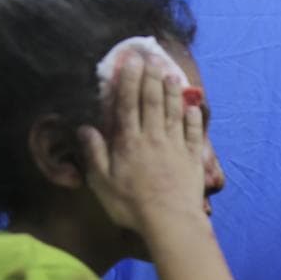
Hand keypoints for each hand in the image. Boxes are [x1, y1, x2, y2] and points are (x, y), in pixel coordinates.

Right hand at [78, 53, 206, 232]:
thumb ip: (95, 153)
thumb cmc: (131, 205)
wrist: (170, 222)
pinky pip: (194, 134)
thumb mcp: (102, 182)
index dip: (129, 81)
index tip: (130, 62)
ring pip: (173, 113)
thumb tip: (85, 127)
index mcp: (129, 142)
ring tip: (171, 73)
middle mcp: (153, 138)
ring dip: (172, 92)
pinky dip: (193, 119)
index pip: (128, 105)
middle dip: (151, 78)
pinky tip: (192, 107)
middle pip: (152, 102)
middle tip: (152, 57)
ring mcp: (175, 147)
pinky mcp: (193, 159)